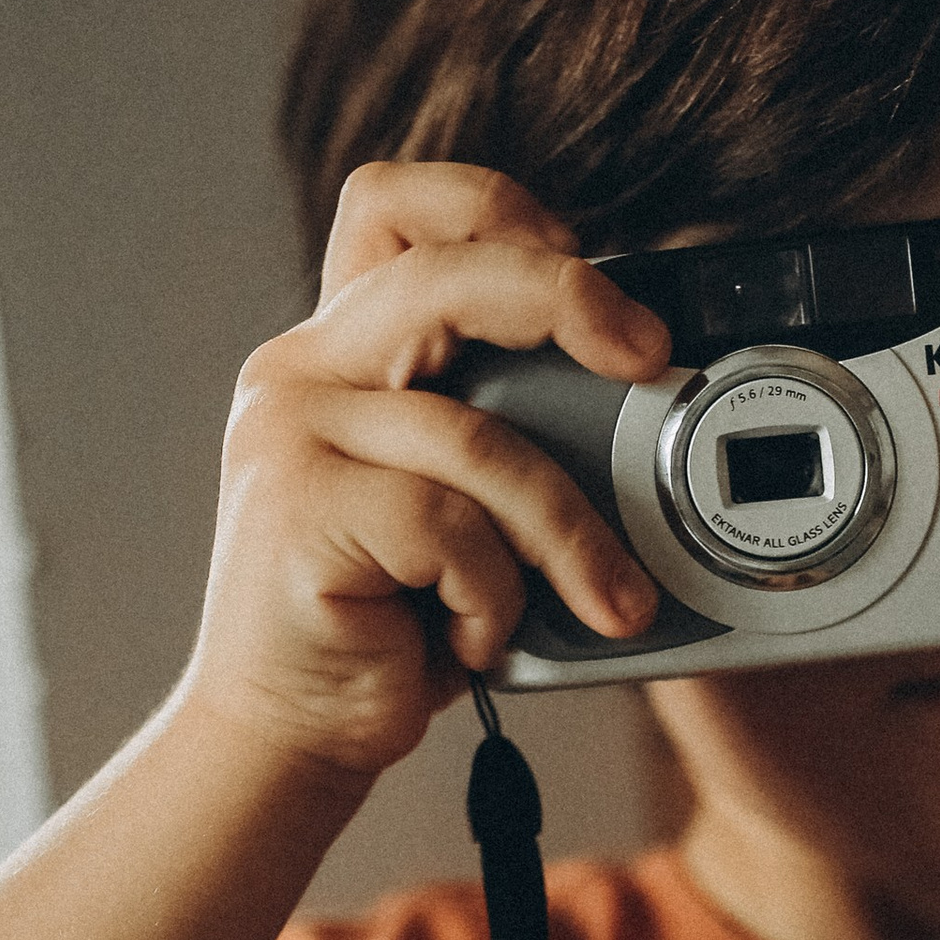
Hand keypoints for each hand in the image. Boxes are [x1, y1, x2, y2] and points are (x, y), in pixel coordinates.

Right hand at [188, 162, 670, 776]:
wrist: (288, 733)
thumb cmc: (392, 620)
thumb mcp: (454, 500)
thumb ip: (497, 423)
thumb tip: (642, 382)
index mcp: (340, 348)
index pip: (396, 206)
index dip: (497, 209)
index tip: (588, 271)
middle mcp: (302, 371)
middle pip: (446, 275)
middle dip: (568, 300)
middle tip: (650, 357)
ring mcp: (290, 436)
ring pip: (477, 437)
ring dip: (568, 531)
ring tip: (613, 601)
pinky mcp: (298, 512)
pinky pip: (449, 529)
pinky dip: (494, 596)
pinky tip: (477, 640)